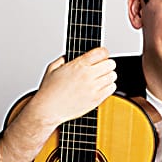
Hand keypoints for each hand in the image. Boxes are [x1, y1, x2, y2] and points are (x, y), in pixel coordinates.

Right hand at [0, 48, 115, 161]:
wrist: (48, 109)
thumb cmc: (49, 90)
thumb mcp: (52, 68)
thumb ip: (63, 59)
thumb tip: (70, 56)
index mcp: (78, 65)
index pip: (102, 52)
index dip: (103, 53)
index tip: (101, 55)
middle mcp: (88, 75)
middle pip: (111, 63)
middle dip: (107, 64)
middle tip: (102, 67)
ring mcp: (93, 88)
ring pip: (113, 76)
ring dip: (108, 75)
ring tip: (100, 78)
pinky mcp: (97, 99)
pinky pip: (112, 88)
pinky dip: (109, 86)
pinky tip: (101, 87)